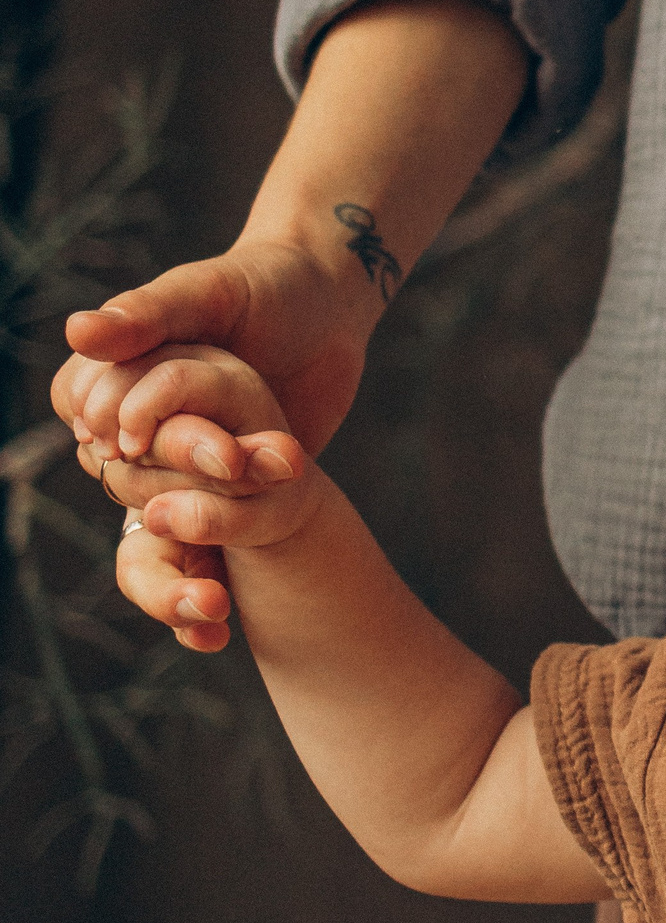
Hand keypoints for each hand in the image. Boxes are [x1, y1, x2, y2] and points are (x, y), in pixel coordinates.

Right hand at [55, 242, 372, 650]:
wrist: (330, 310)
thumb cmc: (260, 286)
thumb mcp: (208, 289)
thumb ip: (149, 312)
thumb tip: (78, 329)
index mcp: (115, 374)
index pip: (82, 409)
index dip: (103, 422)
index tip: (125, 433)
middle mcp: (138, 427)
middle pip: (124, 477)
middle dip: (167, 494)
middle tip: (212, 487)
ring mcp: (183, 469)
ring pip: (157, 530)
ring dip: (179, 571)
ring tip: (209, 607)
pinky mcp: (228, 501)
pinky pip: (204, 555)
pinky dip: (207, 593)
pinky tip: (219, 637)